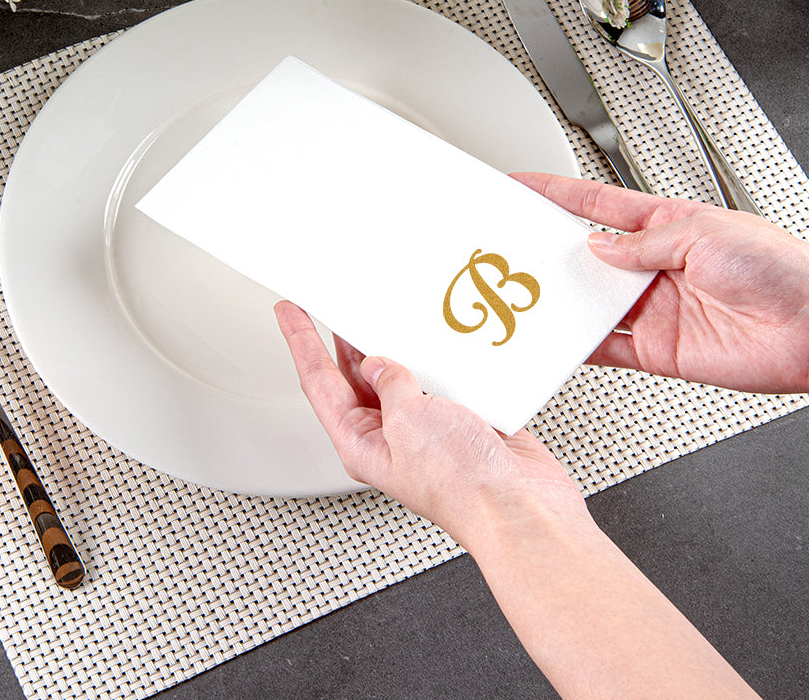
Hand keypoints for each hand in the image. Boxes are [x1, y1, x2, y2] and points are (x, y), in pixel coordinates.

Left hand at [274, 300, 586, 549]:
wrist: (519, 508)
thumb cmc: (462, 488)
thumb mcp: (409, 420)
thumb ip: (390, 384)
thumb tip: (380, 364)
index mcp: (361, 442)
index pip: (318, 382)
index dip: (301, 341)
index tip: (289, 311)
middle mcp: (389, 435)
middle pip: (354, 375)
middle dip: (344, 338)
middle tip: (333, 301)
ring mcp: (424, 428)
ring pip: (398, 374)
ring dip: (395, 345)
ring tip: (384, 311)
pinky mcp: (459, 421)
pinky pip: (438, 379)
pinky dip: (436, 357)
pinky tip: (438, 340)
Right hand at [514, 172, 808, 394]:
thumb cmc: (783, 269)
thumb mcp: (705, 233)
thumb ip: (644, 243)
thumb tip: (599, 249)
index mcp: (668, 226)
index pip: (599, 205)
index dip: (559, 193)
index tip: (525, 186)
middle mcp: (656, 267)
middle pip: (589, 256)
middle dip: (553, 251)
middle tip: (519, 249)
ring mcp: (654, 308)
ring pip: (591, 303)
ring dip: (563, 300)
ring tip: (531, 295)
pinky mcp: (658, 349)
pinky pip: (607, 347)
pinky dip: (580, 346)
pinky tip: (560, 340)